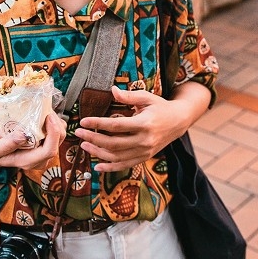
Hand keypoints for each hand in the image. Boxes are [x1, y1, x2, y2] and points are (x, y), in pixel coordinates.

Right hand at [0, 113, 66, 170]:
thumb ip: (7, 144)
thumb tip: (22, 135)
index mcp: (28, 161)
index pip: (49, 151)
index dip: (53, 134)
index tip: (49, 117)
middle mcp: (39, 159)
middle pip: (57, 143)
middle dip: (56, 125)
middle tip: (47, 111)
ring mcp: (42, 152)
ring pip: (59, 138)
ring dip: (56, 123)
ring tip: (45, 111)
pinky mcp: (44, 144)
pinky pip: (55, 133)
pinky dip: (53, 123)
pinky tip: (44, 115)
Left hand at [74, 87, 190, 171]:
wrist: (179, 121)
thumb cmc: (160, 107)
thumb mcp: (147, 97)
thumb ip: (129, 96)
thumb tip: (112, 90)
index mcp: (145, 123)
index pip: (116, 125)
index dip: (98, 124)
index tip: (84, 121)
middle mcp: (144, 140)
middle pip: (113, 143)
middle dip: (93, 139)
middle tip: (79, 133)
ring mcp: (144, 151)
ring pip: (116, 157)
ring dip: (97, 153)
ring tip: (84, 145)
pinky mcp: (144, 157)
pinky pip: (124, 165)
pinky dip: (110, 168)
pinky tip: (97, 166)